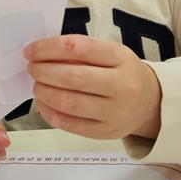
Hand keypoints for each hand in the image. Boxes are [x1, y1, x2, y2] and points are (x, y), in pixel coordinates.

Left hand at [24, 35, 161, 140]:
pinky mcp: (106, 132)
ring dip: (44, 93)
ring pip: (70, 103)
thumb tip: (41, 55)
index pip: (79, 48)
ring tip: (37, 86)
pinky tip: (43, 104)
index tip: (31, 51)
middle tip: (32, 69)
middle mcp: (122, 85)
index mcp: (121, 58)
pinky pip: (71, 125)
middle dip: (44, 72)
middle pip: (73, 77)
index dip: (49, 48)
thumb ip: (81, 52)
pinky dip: (50, 113)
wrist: (149, 102)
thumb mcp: (111, 53)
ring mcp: (115, 112)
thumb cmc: (122, 73)